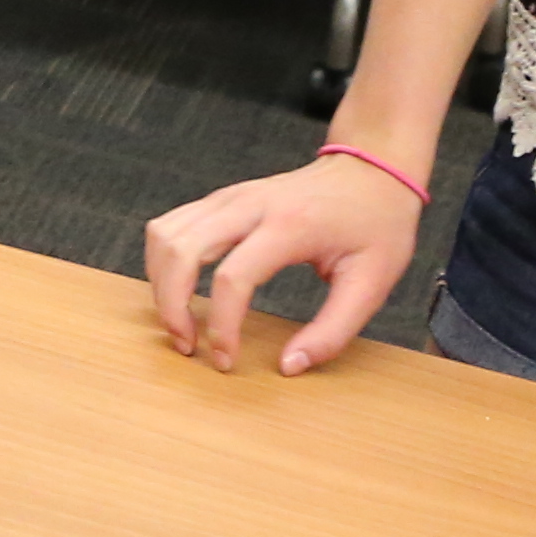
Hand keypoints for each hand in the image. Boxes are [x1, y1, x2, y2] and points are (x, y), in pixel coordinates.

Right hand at [142, 155, 426, 373]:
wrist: (371, 170)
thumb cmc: (376, 225)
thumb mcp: (373, 283)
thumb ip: (333, 331)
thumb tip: (289, 366)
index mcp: (289, 226)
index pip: (232, 278)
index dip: (221, 326)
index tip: (226, 359)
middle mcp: (249, 205)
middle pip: (181, 250)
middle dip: (171, 305)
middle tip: (186, 345)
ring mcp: (229, 197)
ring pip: (164, 233)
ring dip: (159, 282)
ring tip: (179, 321)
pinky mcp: (220, 198)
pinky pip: (169, 225)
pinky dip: (163, 260)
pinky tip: (179, 288)